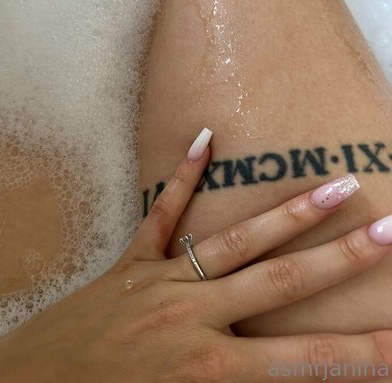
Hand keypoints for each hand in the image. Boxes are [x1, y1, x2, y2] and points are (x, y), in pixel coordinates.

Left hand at [0, 131, 391, 382]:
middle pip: (282, 283)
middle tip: (388, 230)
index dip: (358, 356)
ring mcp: (161, 281)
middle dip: (341, 259)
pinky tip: (207, 138)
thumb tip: (274, 372)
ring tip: (335, 186)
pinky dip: (185, 178)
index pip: (302, 364)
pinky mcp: (131, 262)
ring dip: (289, 215)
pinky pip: (162, 215)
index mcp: (209, 369)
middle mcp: (193, 316)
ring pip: (236, 241)